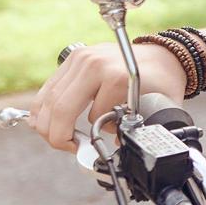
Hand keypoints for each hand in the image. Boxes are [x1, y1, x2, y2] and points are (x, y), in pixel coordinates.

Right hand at [28, 43, 187, 151]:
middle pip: (60, 108)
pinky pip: (48, 88)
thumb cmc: (161, 81)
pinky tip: (47, 123)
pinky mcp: (72, 58)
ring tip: (60, 138)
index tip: (95, 145)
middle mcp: (93, 64)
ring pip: (48, 99)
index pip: (92, 117)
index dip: (93, 136)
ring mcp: (79, 58)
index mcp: (115, 76)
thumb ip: (141, 129)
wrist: (163, 55)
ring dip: (47, 124)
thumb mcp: (159, 108)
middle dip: (58, 136)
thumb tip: (117, 149)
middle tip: (70, 148)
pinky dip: (43, 109)